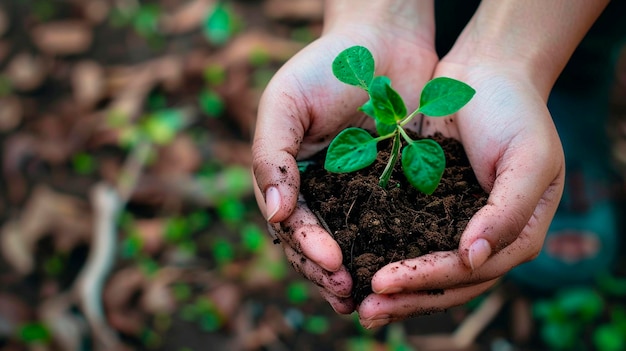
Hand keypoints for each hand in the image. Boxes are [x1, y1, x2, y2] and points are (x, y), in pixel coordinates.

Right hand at [252, 2, 438, 314]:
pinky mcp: (396, 187)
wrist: (383, 39)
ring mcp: (358, 193)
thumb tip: (274, 215)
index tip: (331, 262)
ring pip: (354, 245)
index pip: (291, 224)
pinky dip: (393, 251)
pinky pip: (393, 225)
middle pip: (318, 245)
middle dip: (328, 273)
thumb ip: (272, 155)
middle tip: (347, 292)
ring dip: (358, 273)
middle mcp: (322, 192)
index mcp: (291, 177)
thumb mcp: (285, 103)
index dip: (307, 247)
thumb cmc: (326, 66)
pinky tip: (404, 269)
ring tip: (371, 298)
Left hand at [356, 58, 565, 327]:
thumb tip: (474, 261)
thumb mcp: (528, 158)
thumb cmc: (515, 111)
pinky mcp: (428, 205)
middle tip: (363, 312)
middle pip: (445, 283)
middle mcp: (485, 238)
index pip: (470, 272)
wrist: (487, 71)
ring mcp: (455, 223)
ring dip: (393, 288)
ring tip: (354, 300)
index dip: (429, 281)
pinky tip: (355, 261)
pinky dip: (384, 252)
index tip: (384, 283)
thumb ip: (508, 213)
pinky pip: (406, 236)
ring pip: (424, 267)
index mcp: (515, 235)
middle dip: (405, 298)